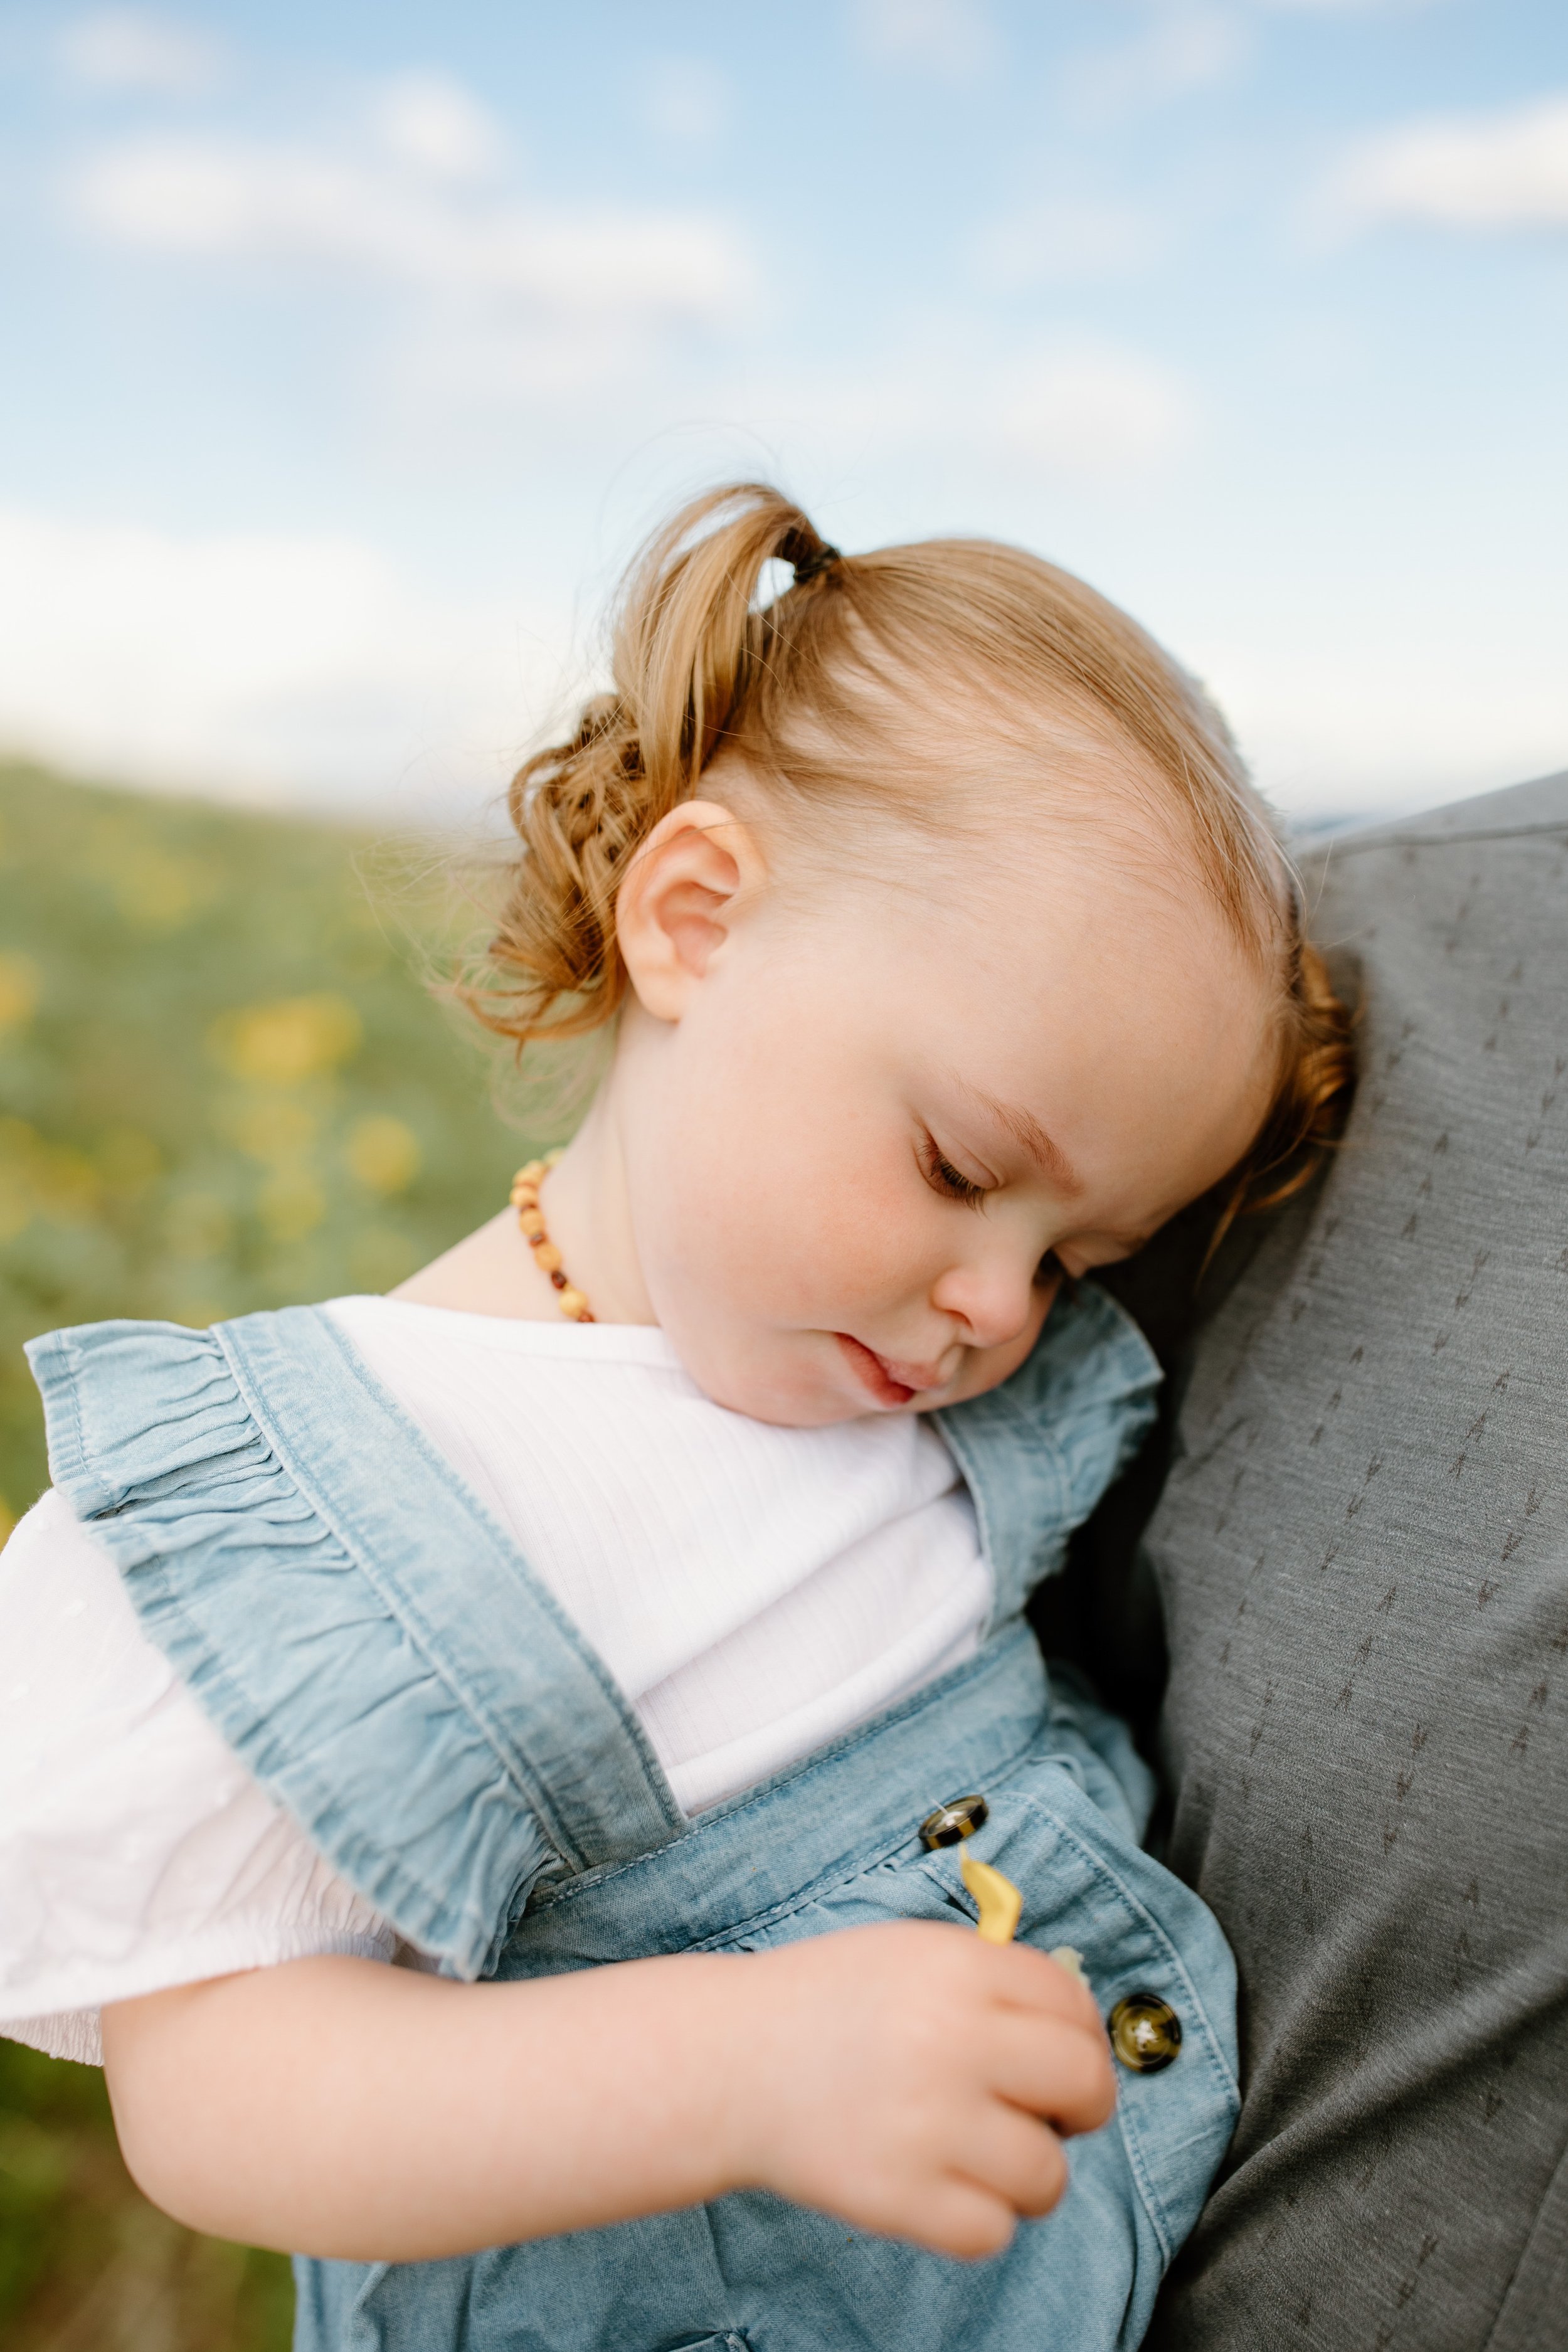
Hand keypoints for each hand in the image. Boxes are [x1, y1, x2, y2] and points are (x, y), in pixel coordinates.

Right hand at [714, 1921, 1114, 2259]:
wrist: (729, 2059)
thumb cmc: (826, 2004)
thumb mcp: (911, 1953)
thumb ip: (993, 1980)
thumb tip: (1076, 2033)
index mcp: (957, 1967)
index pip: (1075, 2004)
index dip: (1080, 2036)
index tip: (1059, 2057)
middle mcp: (952, 2038)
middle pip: (1086, 2084)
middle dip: (1080, 2106)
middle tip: (1046, 2114)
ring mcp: (927, 2122)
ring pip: (1048, 2174)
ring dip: (1029, 2173)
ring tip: (982, 2155)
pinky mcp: (900, 2197)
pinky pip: (992, 2231)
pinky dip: (979, 2219)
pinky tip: (945, 2186)